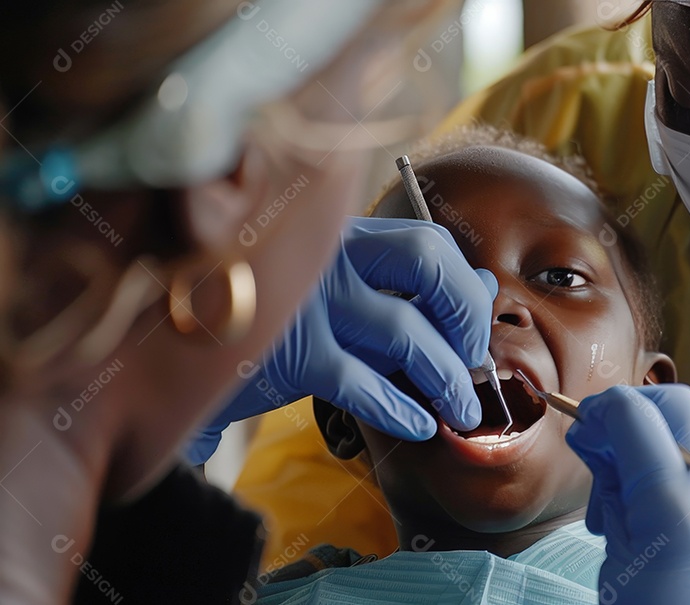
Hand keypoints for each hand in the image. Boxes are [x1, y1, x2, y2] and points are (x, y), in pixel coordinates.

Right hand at [187, 217, 496, 463]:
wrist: (175, 358)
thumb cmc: (272, 326)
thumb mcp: (342, 297)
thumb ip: (409, 288)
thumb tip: (486, 284)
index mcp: (340, 236)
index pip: (428, 242)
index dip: (465, 288)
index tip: (473, 330)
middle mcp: (326, 256)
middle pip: (428, 263)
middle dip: (467, 319)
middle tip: (473, 364)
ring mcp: (308, 301)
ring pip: (407, 333)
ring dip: (446, 380)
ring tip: (459, 410)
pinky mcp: (289, 354)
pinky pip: (365, 384)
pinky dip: (401, 410)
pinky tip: (418, 424)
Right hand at [566, 384, 689, 604]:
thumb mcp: (615, 546)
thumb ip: (609, 481)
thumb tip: (595, 432)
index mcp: (675, 506)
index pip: (636, 416)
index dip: (604, 409)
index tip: (586, 422)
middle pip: (677, 406)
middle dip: (636, 414)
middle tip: (606, 445)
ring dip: (663, 436)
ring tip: (636, 483)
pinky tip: (669, 497)